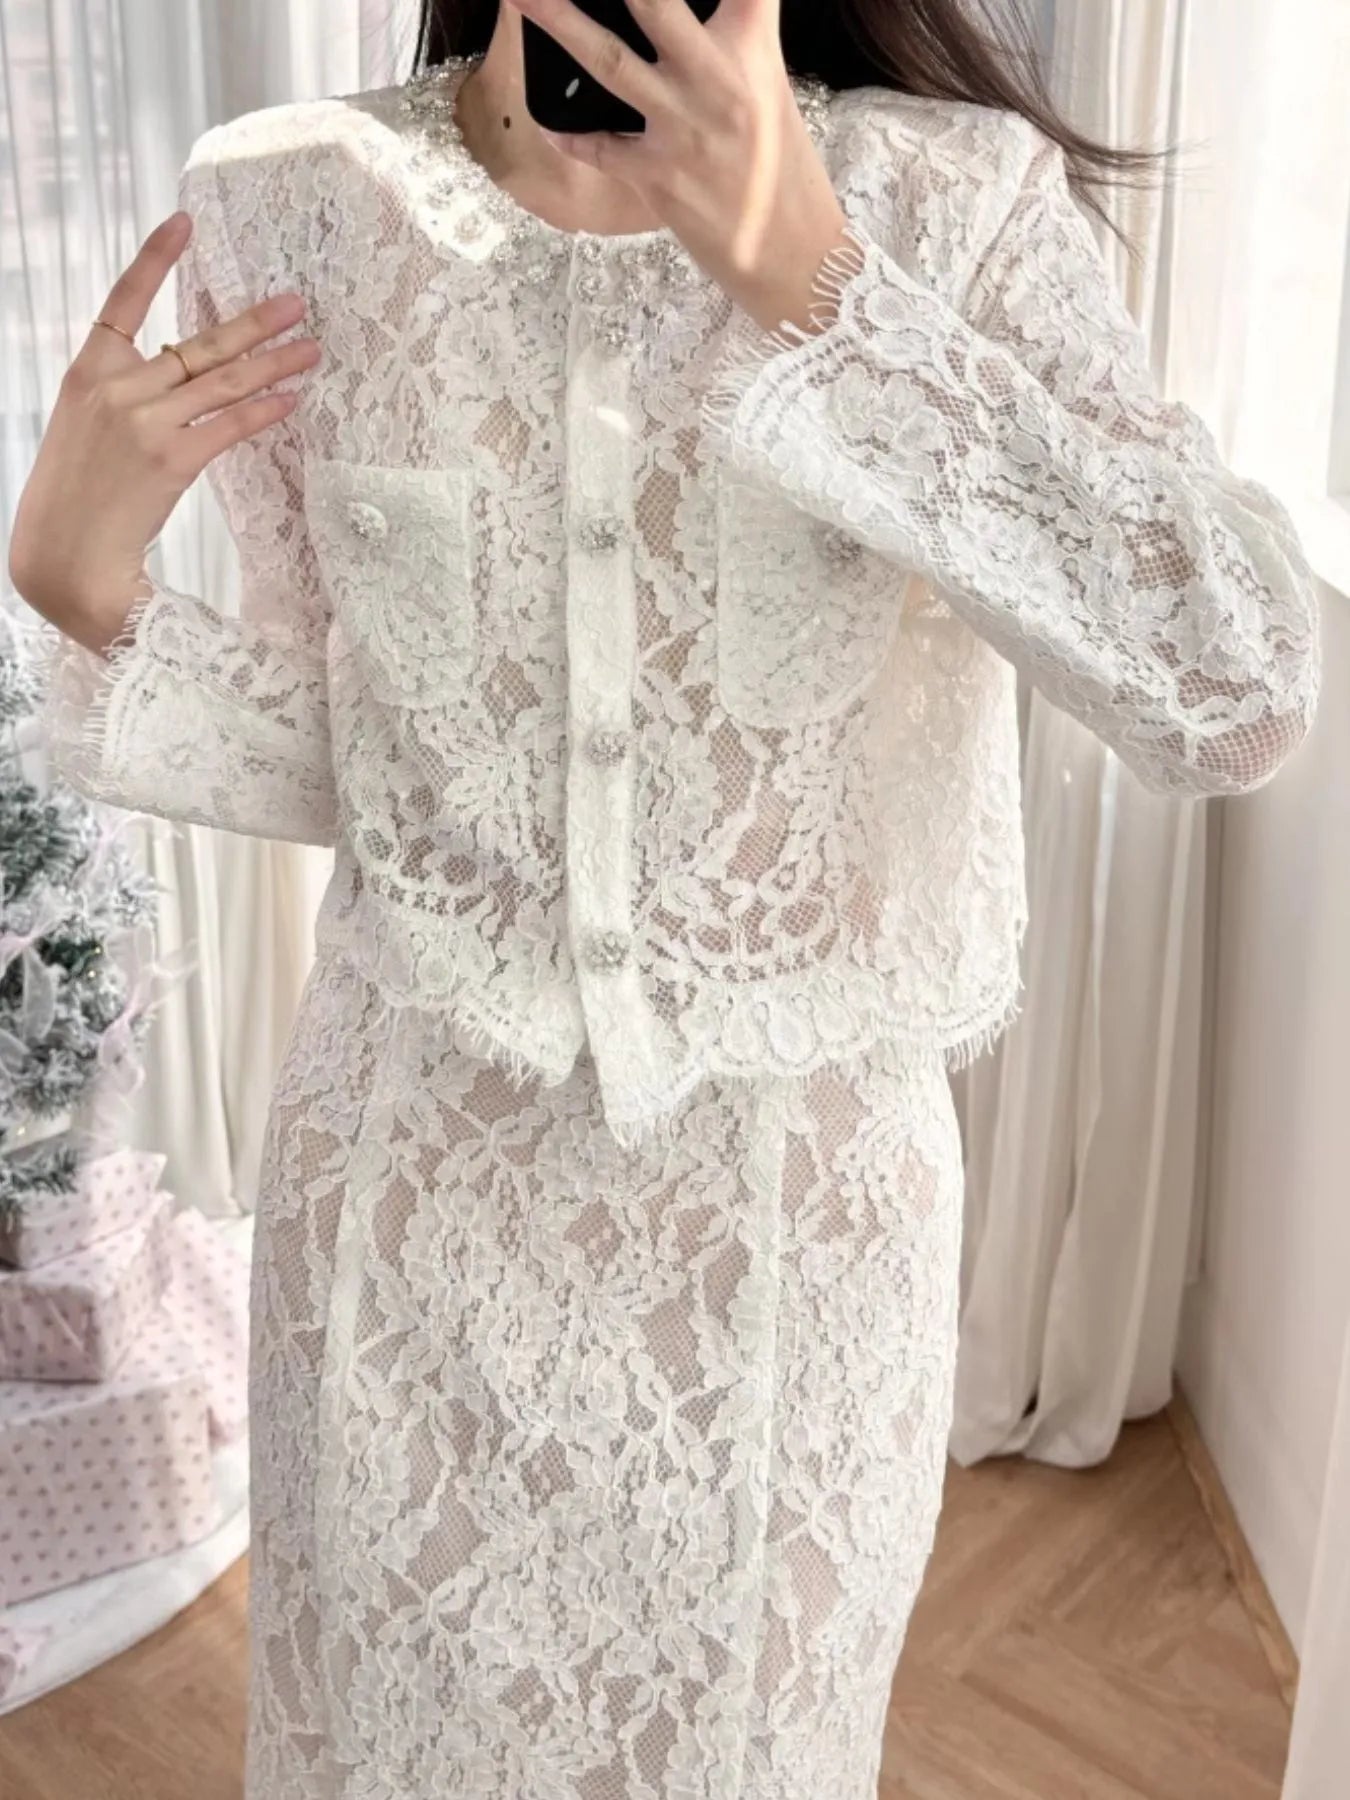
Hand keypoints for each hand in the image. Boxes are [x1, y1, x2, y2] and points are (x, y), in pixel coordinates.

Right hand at [7, 210, 321, 657]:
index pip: (123, 300)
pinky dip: (264, 411)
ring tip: (310, 347)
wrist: (64, 556)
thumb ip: (123, 399)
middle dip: (253, 323)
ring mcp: (146, 421)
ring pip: (222, 382)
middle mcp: (118, 387)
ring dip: (274, 363)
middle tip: (295, 303)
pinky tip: (292, 399)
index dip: (154, 260)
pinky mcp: (173, 459)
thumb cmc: (74, 498)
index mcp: (87, 372)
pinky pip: (230, 425)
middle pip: (197, 345)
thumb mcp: (82, 430)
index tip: (184, 223)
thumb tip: (178, 386)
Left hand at [501, 0, 854, 335]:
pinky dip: (569, 133)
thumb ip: (733, 34)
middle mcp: (716, 79)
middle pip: (653, 1)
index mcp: (750, 46)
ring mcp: (682, 127)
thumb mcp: (766, 84)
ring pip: (608, 60)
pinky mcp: (658, 176)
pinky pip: (598, 146)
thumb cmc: (779, 167)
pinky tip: (548, 120)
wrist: (792, 253)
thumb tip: (678, 13)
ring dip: (558, 21)